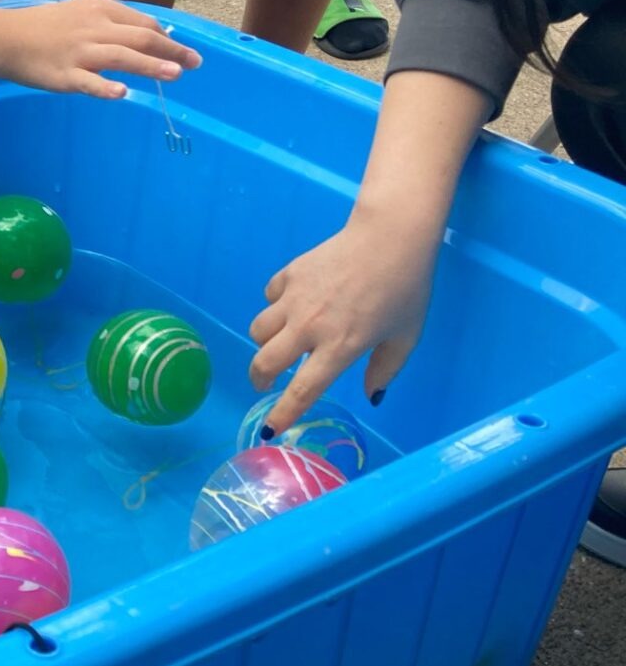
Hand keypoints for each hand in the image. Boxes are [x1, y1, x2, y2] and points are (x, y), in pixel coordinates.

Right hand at [0, 0, 200, 98]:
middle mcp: (94, 29)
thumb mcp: (81, 14)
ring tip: (176, 74)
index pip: (144, 24)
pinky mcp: (64, 75)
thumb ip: (111, 24)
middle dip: (172, 50)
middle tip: (195, 63)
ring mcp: (80, 53)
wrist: (6, 38)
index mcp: (101, 11)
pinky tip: (122, 93)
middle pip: (141, 38)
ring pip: (122, 57)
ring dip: (151, 65)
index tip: (182, 51)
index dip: (168, 38)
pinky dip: (105, 87)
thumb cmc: (45, 28)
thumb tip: (146, 37)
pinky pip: (88, 82)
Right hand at [249, 215, 435, 433]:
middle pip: (265, 361)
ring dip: (266, 343)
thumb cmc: (406, 289)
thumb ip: (384, 370)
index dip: (283, 413)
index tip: (270, 428)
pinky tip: (296, 304)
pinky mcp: (289, 275)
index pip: (302, 390)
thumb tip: (371, 398)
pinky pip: (271, 299)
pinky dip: (277, 307)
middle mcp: (310, 326)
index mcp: (340, 347)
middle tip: (265, 382)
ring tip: (281, 342)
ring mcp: (295, 298)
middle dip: (259, 379)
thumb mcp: (406, 337)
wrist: (390, 236)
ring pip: (259, 330)